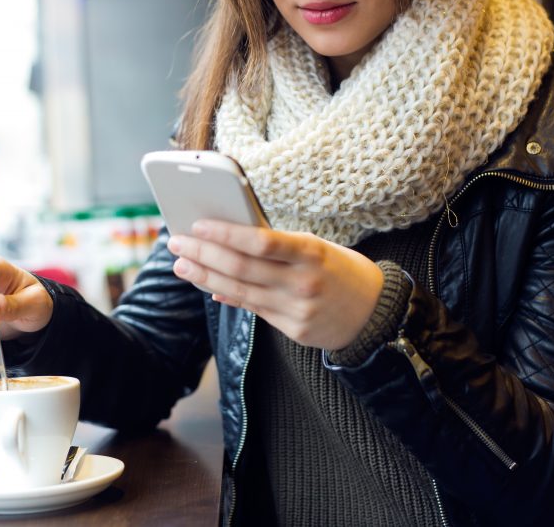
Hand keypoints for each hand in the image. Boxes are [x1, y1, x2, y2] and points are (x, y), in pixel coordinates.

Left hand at [167, 220, 383, 350]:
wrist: (376, 313)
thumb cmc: (341, 269)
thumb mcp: (318, 247)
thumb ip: (278, 244)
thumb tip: (230, 236)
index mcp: (311, 252)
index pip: (260, 241)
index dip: (224, 233)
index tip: (197, 224)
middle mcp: (303, 282)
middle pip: (241, 268)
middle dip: (203, 253)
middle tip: (176, 243)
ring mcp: (297, 309)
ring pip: (239, 291)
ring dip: (205, 276)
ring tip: (182, 264)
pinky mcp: (293, 330)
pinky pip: (252, 309)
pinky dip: (227, 296)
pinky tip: (207, 285)